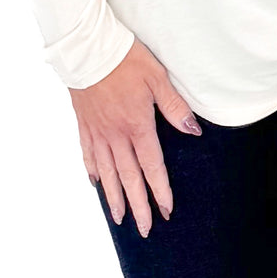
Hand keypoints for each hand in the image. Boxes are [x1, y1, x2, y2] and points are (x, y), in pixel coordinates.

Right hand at [69, 39, 202, 236]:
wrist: (87, 47)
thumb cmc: (125, 58)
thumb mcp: (157, 77)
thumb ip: (174, 107)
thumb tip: (192, 130)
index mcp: (137, 125)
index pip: (151, 166)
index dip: (159, 190)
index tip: (165, 211)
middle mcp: (115, 135)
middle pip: (128, 177)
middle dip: (138, 205)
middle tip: (144, 229)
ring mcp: (97, 131)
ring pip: (107, 172)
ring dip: (114, 197)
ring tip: (119, 218)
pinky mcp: (84, 123)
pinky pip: (87, 154)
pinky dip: (93, 171)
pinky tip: (96, 183)